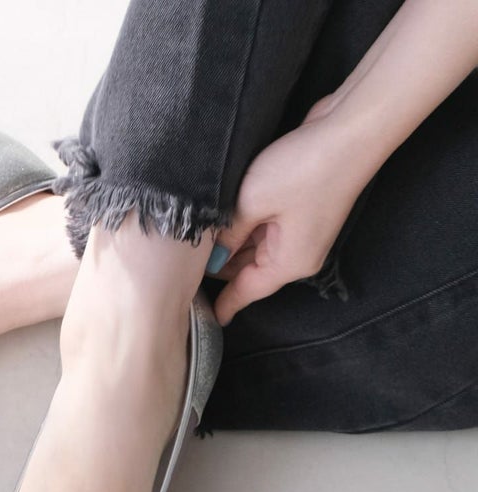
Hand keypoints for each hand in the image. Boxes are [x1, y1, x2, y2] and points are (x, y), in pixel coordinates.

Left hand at [211, 96, 373, 325]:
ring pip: (254, 248)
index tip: (204, 318)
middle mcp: (296, 254)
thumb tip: (211, 254)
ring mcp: (300, 232)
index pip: (246, 292)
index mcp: (288, 263)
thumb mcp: (252, 203)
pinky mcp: (300, 210)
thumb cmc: (305, 168)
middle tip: (183, 269)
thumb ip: (227, 233)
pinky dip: (243, 228)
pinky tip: (219, 220)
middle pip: (248, 270)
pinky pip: (264, 229)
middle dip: (219, 270)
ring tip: (194, 244)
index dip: (223, 304)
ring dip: (229, 245)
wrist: (352, 129)